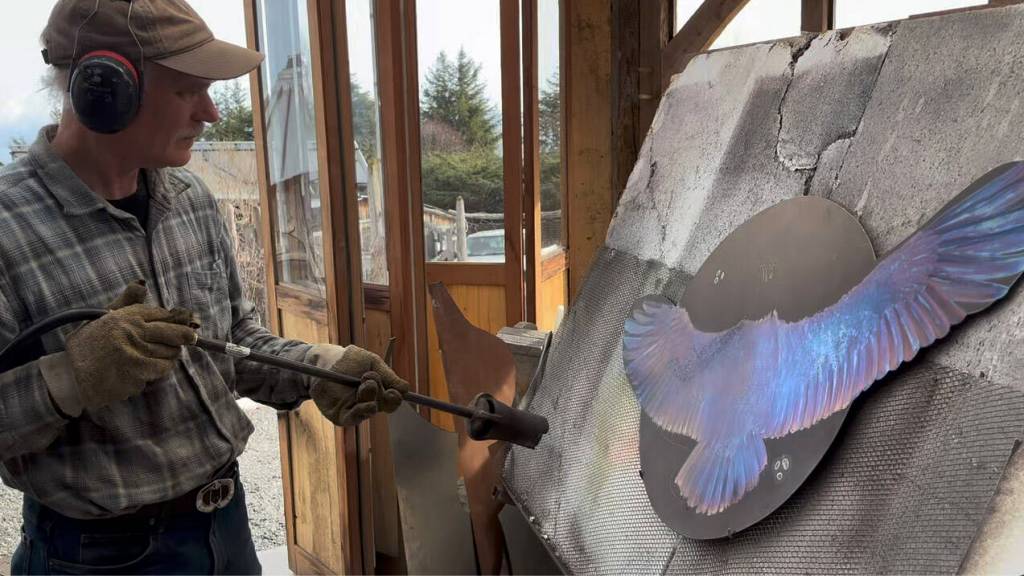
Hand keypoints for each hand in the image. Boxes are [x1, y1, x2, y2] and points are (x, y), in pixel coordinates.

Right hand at [64, 281, 197, 410]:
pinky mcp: (137, 376)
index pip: (162, 314)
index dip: (177, 319)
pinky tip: (143, 369)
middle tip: (192, 337)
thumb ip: (126, 302)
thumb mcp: (103, 318)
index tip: (188, 322)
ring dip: (168, 355)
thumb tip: (142, 283)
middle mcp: (132, 335)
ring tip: (154, 355)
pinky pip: (160, 372)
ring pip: (170, 354)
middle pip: (175, 334)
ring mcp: (136, 357)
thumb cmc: (89, 346)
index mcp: (125, 318)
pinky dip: (157, 371)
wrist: (70, 377)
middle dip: (185, 336)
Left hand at [310, 345, 409, 426]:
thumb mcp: (371, 362)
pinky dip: (362, 412)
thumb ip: (387, 375)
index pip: (392, 400)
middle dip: (380, 392)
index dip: (396, 397)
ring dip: (371, 398)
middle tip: (370, 378)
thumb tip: (406, 389)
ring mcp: (355, 410)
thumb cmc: (348, 360)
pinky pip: (354, 418)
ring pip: (370, 411)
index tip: (394, 390)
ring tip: (365, 383)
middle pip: (383, 405)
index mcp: (379, 390)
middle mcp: (369, 402)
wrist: (323, 361)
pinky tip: (367, 405)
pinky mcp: (341, 415)